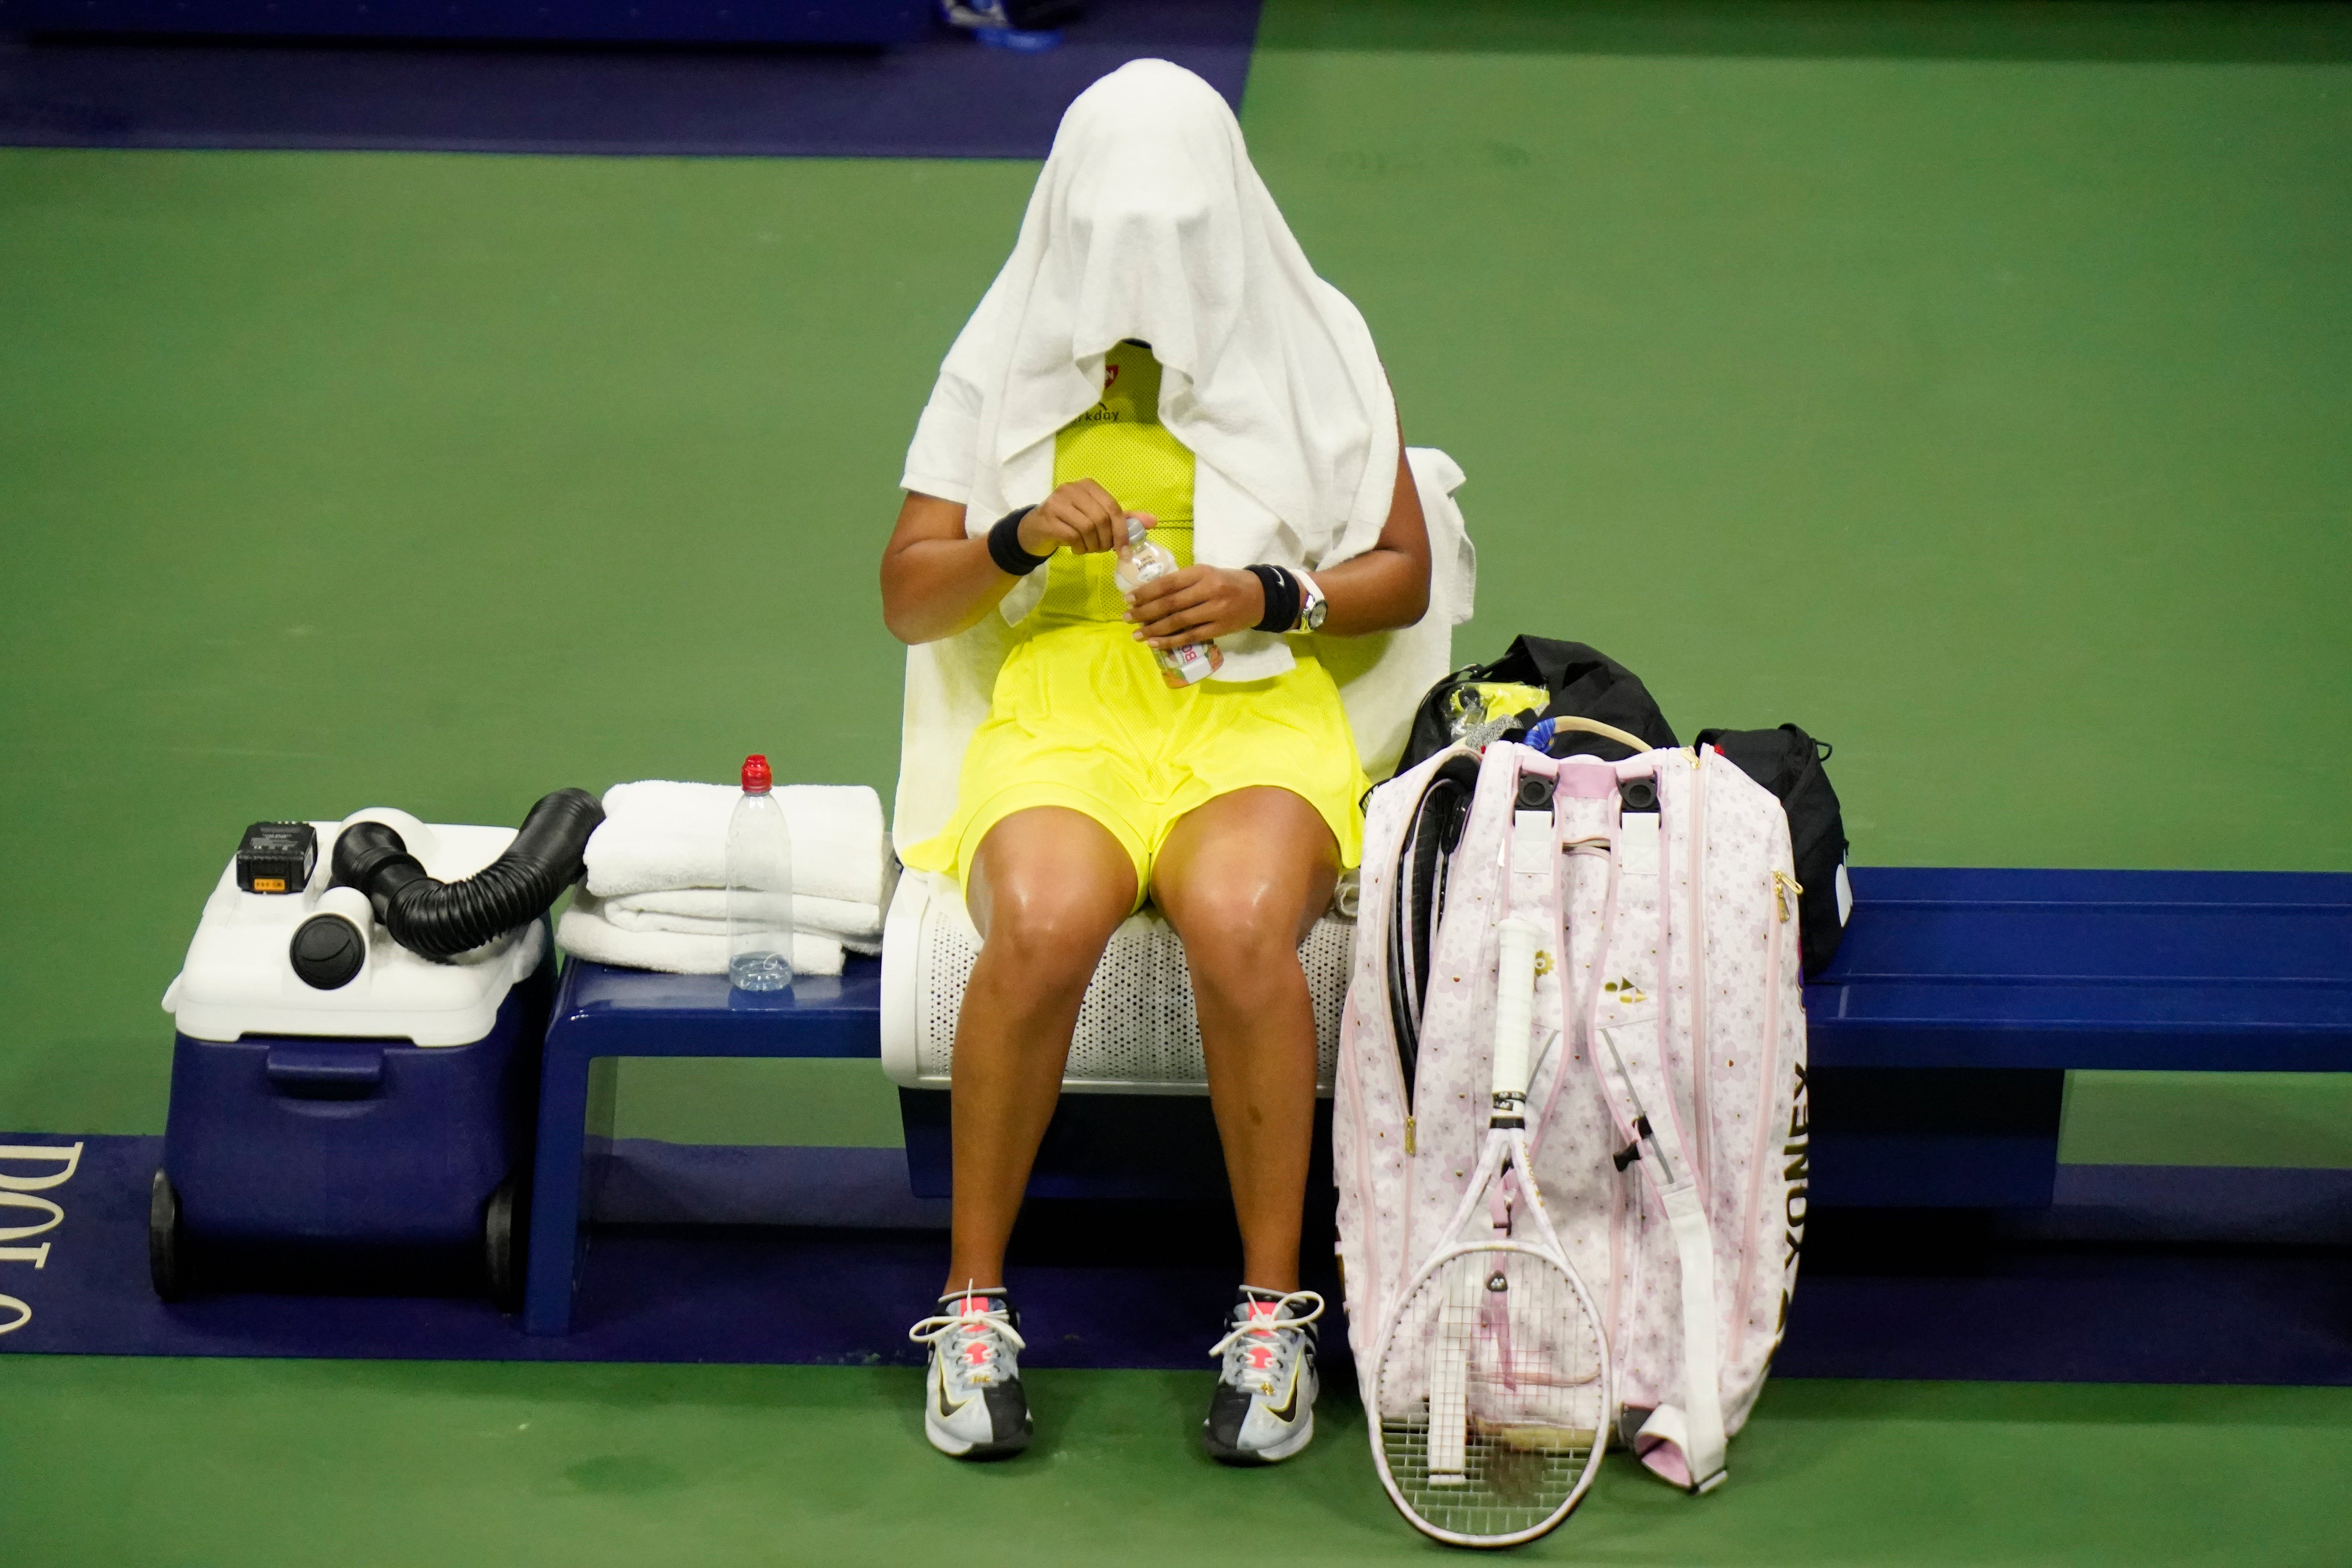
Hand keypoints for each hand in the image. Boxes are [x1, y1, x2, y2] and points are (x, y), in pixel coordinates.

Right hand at [1017, 479, 1126, 556]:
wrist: (1035, 530)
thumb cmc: (1069, 522)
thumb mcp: (1097, 518)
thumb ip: (1123, 519)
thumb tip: (1154, 521)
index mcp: (1089, 486)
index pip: (1113, 508)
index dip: (1122, 532)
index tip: (1123, 551)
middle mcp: (1073, 488)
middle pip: (1101, 519)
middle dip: (1106, 541)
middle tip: (1101, 550)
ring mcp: (1058, 501)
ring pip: (1087, 528)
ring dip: (1092, 545)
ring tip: (1087, 549)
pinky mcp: (1047, 517)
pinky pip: (1072, 536)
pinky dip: (1079, 547)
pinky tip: (1075, 549)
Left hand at [1125, 565, 1267, 648]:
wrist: (1260, 595)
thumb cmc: (1227, 582)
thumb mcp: (1206, 573)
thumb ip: (1183, 581)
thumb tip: (1150, 594)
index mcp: (1202, 572)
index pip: (1168, 583)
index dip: (1146, 592)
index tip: (1129, 599)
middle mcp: (1208, 590)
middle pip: (1170, 603)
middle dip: (1145, 612)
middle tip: (1126, 618)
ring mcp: (1215, 610)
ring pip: (1178, 622)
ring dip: (1154, 629)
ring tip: (1137, 634)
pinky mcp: (1220, 628)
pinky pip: (1191, 636)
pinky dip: (1171, 641)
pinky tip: (1155, 643)